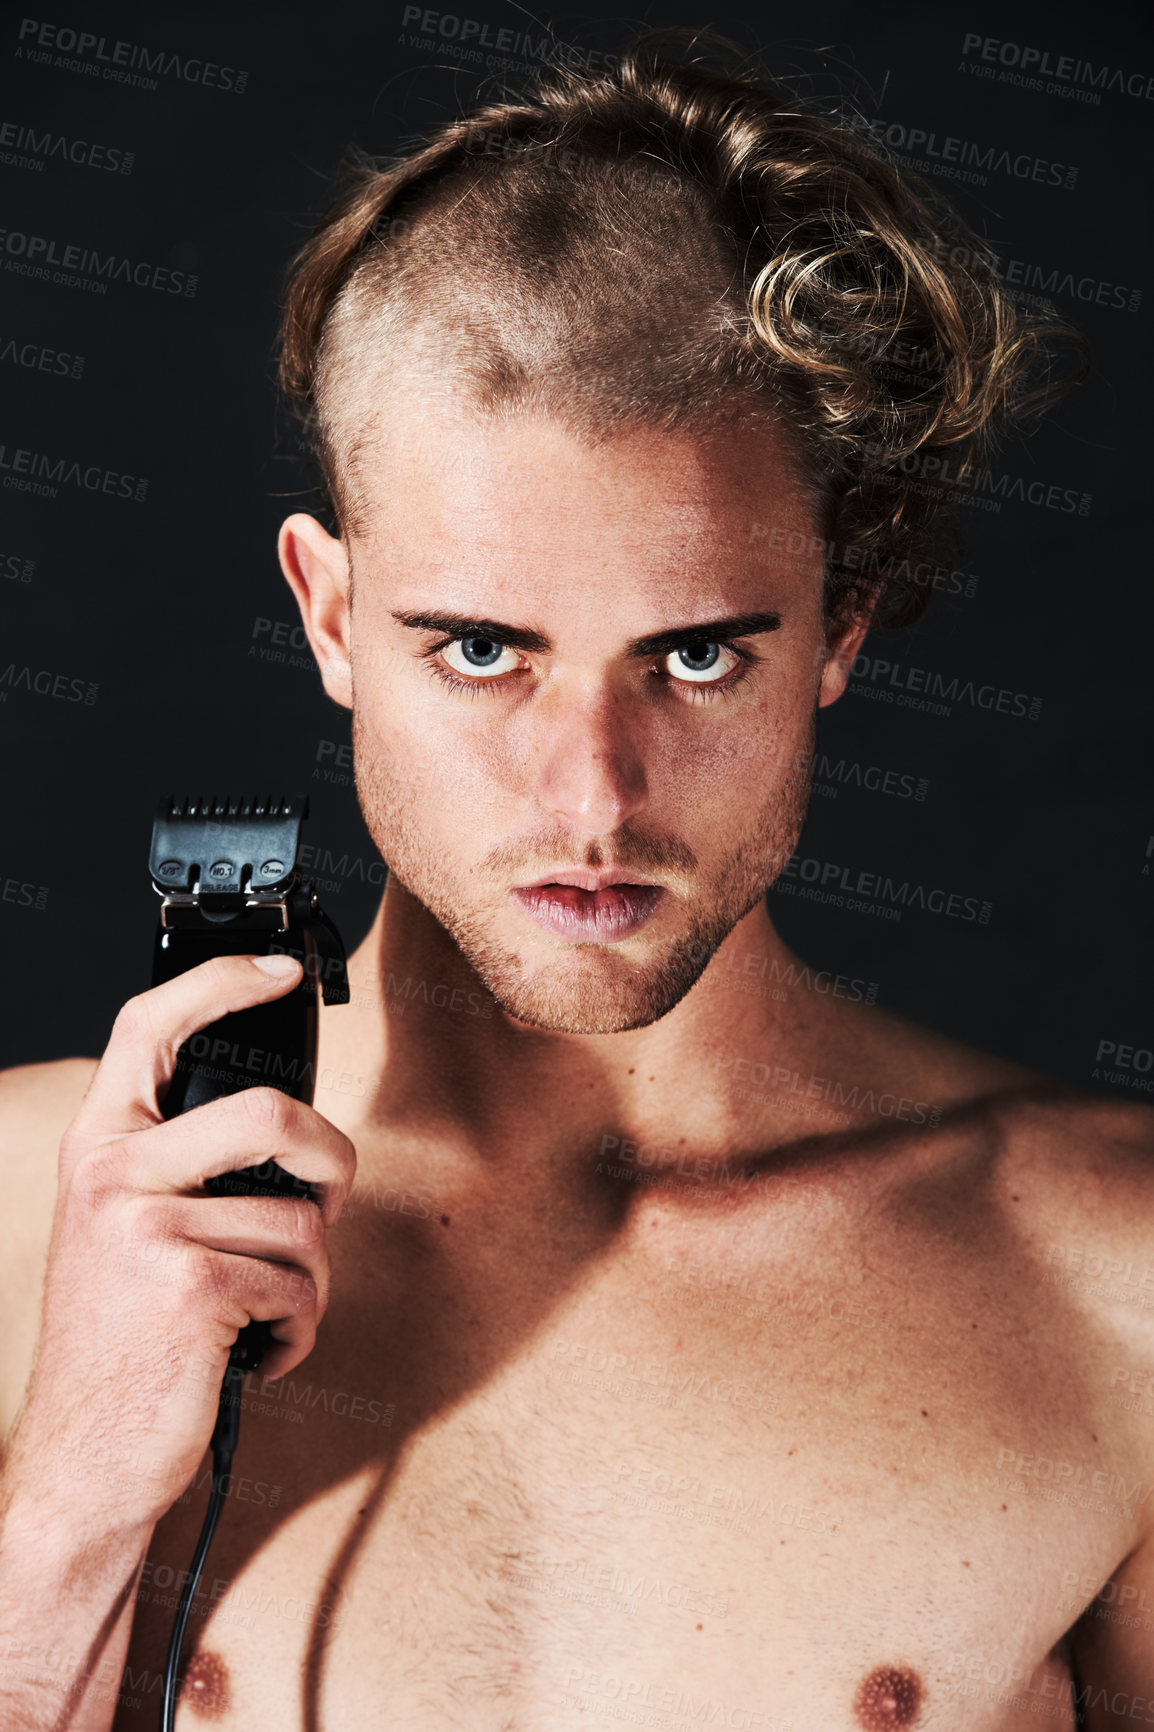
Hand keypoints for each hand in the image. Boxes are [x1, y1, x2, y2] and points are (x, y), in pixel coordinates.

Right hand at [4, 954, 355, 1533]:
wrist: (82, 1460)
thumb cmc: (123, 1343)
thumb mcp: (124, 1232)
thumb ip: (180, 1169)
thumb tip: (291, 1134)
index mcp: (98, 1147)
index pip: (150, 1025)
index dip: (222, 981)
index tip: (279, 970)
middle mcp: (113, 1174)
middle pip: (272, 1113)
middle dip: (333, 1161)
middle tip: (333, 1198)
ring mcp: (149, 1228)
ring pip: (302, 1219)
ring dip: (310, 1280)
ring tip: (264, 1315)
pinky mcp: (192, 1287)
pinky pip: (300, 1284)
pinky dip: (299, 1329)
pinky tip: (255, 1353)